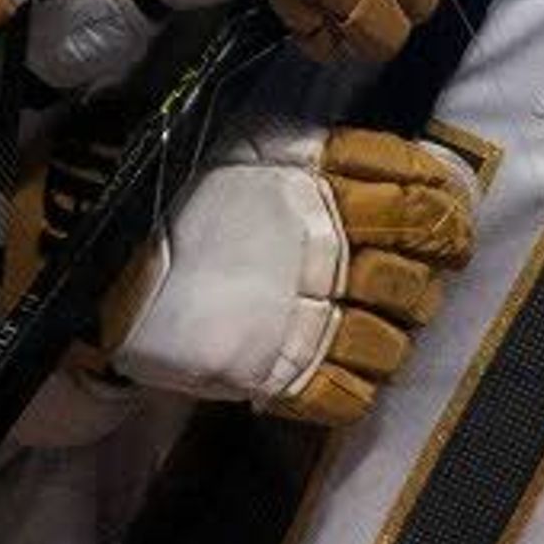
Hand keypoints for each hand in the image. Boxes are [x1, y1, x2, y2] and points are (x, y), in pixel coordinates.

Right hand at [101, 127, 476, 424]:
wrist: (94, 261)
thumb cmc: (172, 194)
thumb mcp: (245, 146)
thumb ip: (314, 153)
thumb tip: (399, 162)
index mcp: (311, 180)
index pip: (413, 189)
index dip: (445, 209)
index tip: (449, 224)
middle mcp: (317, 245)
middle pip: (415, 267)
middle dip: (430, 278)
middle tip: (420, 282)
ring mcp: (297, 314)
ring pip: (392, 339)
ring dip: (397, 339)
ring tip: (382, 333)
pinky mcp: (273, 373)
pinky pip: (347, 397)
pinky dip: (358, 391)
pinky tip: (349, 376)